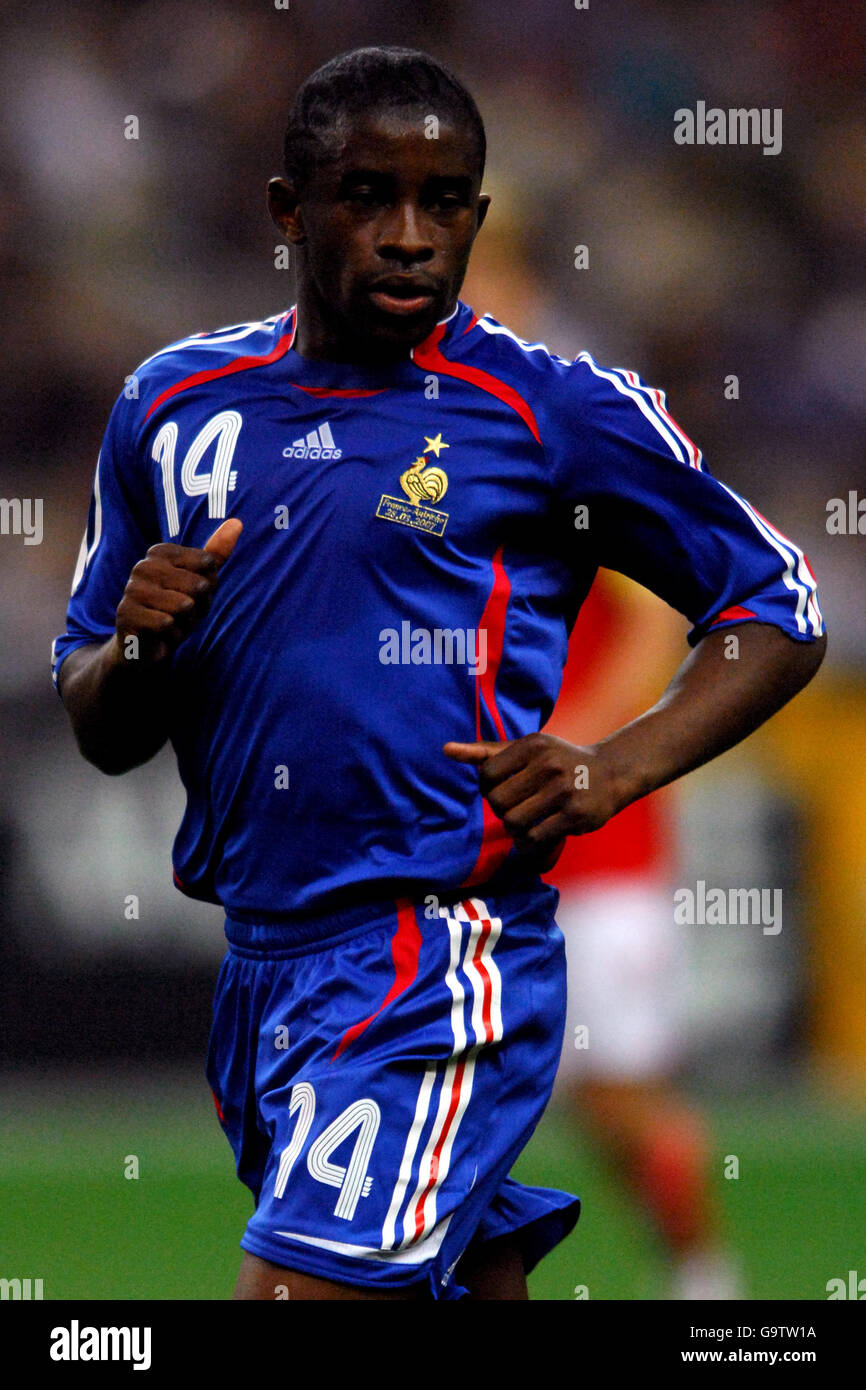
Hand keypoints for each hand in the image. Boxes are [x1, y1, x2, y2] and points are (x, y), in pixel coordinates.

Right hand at [113, 518, 241, 664]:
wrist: (148, 646)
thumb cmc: (177, 609)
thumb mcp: (201, 582)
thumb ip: (216, 554)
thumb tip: (237, 522)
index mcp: (160, 552)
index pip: (207, 563)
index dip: (208, 586)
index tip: (193, 595)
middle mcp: (142, 566)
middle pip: (198, 585)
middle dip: (199, 607)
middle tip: (183, 614)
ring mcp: (131, 590)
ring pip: (183, 605)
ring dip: (186, 623)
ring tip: (172, 624)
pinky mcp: (125, 615)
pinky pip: (166, 623)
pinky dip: (171, 634)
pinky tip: (161, 634)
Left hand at [443, 732, 627, 854]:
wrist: (611, 773)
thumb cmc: (559, 761)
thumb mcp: (527, 749)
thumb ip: (486, 752)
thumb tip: (446, 750)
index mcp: (533, 745)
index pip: (487, 775)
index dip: (487, 788)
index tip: (503, 788)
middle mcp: (549, 765)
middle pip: (499, 802)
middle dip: (502, 809)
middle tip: (517, 806)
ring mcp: (564, 791)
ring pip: (514, 822)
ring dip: (515, 827)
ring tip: (526, 820)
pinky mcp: (575, 816)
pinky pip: (534, 838)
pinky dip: (529, 841)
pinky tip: (537, 832)